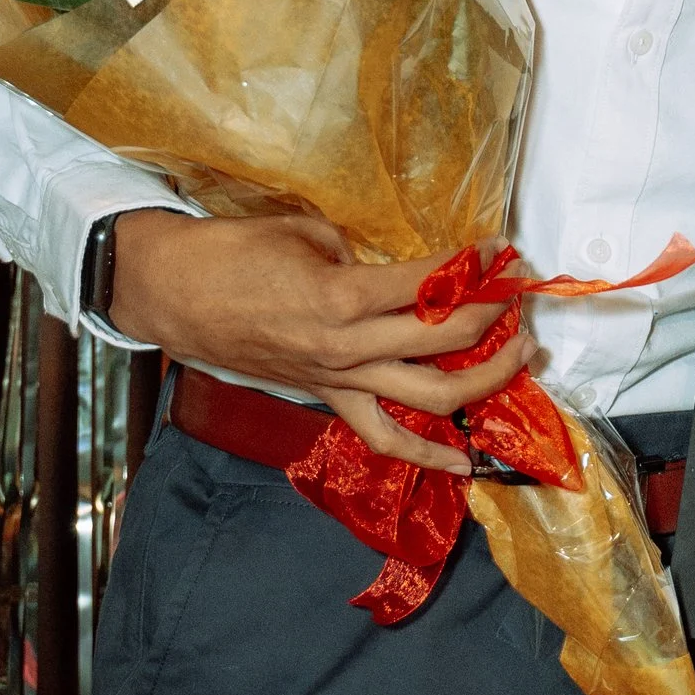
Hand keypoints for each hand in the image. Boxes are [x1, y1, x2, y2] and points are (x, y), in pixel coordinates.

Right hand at [110, 208, 530, 475]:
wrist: (173, 294)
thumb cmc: (233, 252)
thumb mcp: (306, 233)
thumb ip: (359, 254)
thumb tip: (400, 271)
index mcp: (343, 296)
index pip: (432, 284)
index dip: (476, 265)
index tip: (503, 249)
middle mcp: (347, 347)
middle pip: (446, 340)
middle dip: (495, 317)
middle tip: (521, 294)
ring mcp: (338, 380)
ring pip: (428, 397)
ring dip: (484, 380)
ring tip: (521, 357)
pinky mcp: (326, 397)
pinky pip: (381, 436)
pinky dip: (424, 453)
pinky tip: (463, 461)